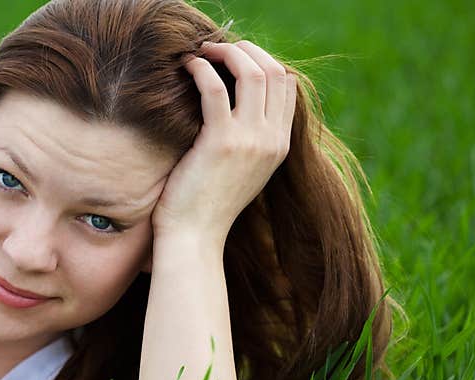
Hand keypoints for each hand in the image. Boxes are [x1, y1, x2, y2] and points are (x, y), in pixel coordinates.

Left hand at [152, 40, 297, 244]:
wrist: (194, 237)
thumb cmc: (207, 205)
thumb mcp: (240, 170)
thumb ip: (247, 139)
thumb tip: (234, 106)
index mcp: (280, 145)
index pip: (287, 85)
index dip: (262, 61)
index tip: (235, 59)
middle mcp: (271, 140)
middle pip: (275, 71)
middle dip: (247, 50)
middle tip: (218, 48)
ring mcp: (250, 140)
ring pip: (252, 72)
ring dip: (227, 53)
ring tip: (202, 51)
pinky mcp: (221, 142)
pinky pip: (215, 89)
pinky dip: (201, 70)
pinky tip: (187, 67)